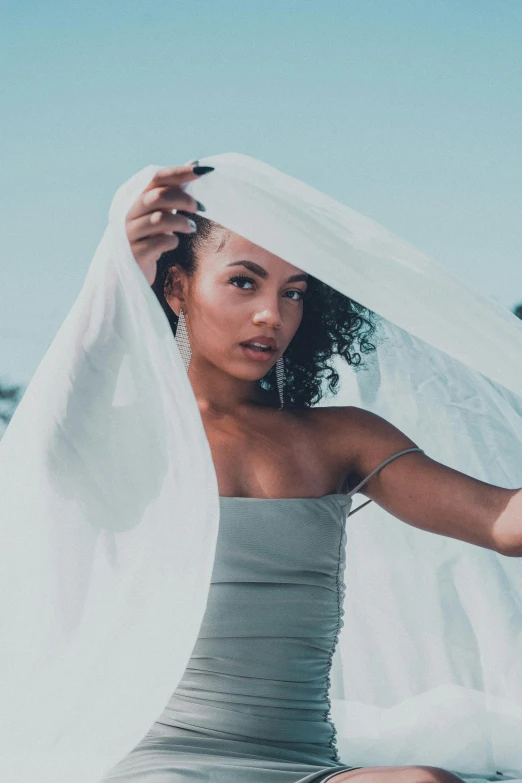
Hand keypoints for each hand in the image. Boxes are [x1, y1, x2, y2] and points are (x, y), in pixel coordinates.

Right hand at [125, 162, 212, 284]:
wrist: (127, 272)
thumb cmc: (148, 237)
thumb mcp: (160, 211)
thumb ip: (174, 189)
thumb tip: (195, 163)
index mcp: (137, 199)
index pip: (157, 177)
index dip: (180, 172)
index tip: (203, 171)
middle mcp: (130, 213)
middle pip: (158, 196)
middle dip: (183, 199)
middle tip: (200, 207)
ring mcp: (130, 233)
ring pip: (159, 220)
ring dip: (181, 222)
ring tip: (191, 228)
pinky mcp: (135, 254)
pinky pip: (159, 243)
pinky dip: (171, 241)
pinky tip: (174, 243)